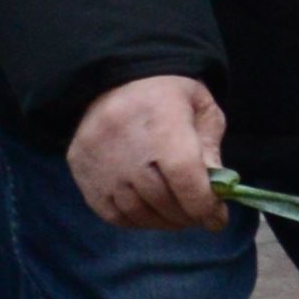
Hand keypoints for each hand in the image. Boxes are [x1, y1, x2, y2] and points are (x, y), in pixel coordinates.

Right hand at [68, 74, 228, 229]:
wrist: (117, 77)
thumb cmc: (169, 95)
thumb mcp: (202, 110)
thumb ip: (211, 152)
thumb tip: (215, 196)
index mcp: (162, 123)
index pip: (185, 178)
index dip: (204, 205)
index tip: (217, 218)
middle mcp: (125, 144)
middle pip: (162, 199)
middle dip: (187, 215)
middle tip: (199, 215)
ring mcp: (99, 159)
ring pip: (137, 211)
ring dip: (162, 221)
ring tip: (177, 215)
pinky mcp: (81, 169)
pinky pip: (110, 212)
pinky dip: (135, 220)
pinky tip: (150, 212)